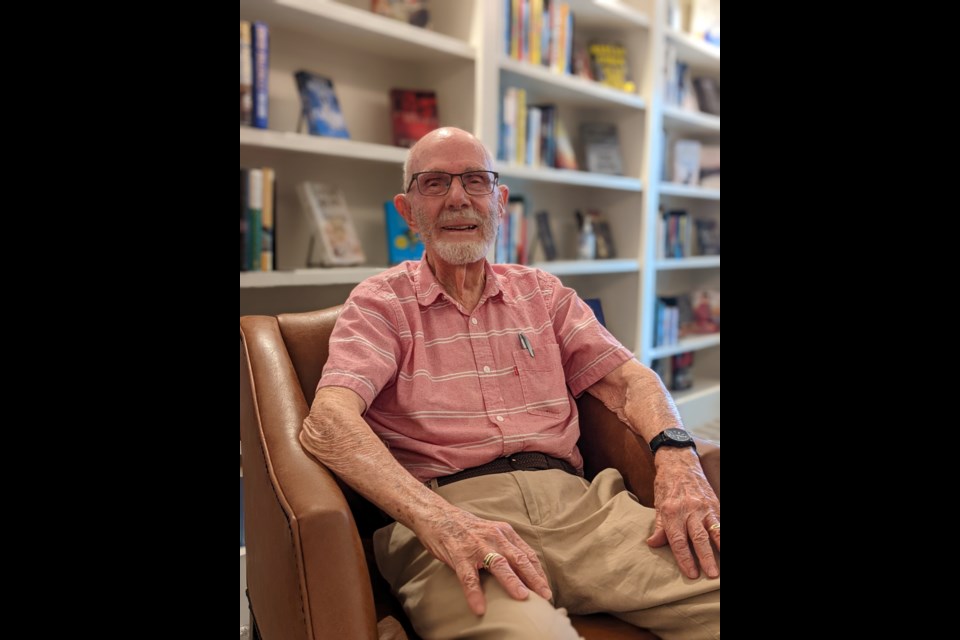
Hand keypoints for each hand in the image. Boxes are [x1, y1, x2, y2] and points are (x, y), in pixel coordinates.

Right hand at [414, 507, 552, 615]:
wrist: (437, 515)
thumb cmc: (465, 528)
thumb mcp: (491, 532)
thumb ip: (504, 546)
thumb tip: (521, 570)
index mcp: (504, 532)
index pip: (526, 554)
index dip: (538, 571)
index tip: (545, 587)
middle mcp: (494, 537)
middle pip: (518, 559)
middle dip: (533, 578)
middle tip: (544, 595)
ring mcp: (477, 546)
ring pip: (498, 565)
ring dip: (512, 581)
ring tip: (521, 597)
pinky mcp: (459, 555)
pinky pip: (468, 577)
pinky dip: (474, 593)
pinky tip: (479, 607)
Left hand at [646, 448, 720, 578]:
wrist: (678, 462)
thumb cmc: (666, 485)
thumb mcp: (658, 504)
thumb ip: (660, 526)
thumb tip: (653, 544)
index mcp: (671, 512)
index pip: (678, 540)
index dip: (684, 559)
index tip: (691, 574)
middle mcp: (688, 509)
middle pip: (697, 538)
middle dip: (705, 558)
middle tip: (711, 574)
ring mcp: (703, 506)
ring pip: (712, 531)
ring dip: (718, 549)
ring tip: (722, 564)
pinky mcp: (713, 503)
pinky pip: (721, 522)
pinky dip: (723, 535)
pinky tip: (724, 546)